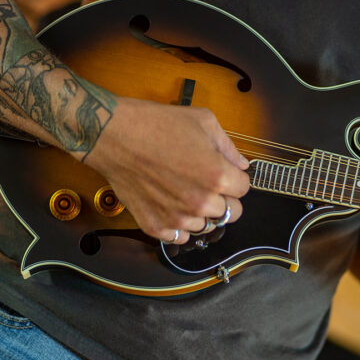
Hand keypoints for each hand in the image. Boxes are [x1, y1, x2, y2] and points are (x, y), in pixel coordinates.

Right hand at [83, 97, 249, 243]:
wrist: (114, 134)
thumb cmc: (157, 124)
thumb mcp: (203, 121)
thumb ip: (228, 147)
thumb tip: (241, 164)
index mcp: (218, 176)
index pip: (244, 188)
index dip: (236, 178)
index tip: (225, 172)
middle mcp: (201, 202)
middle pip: (232, 212)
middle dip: (225, 198)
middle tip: (208, 184)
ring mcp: (178, 218)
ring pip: (207, 227)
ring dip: (203, 213)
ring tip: (186, 192)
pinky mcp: (156, 226)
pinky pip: (180, 238)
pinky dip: (179, 227)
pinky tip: (172, 207)